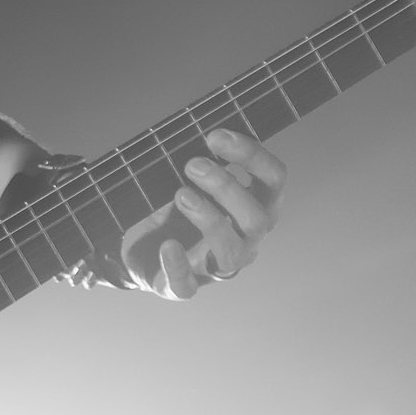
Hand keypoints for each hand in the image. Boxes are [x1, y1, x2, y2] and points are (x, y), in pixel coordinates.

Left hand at [118, 127, 285, 300]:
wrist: (141, 248)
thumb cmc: (176, 207)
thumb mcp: (190, 179)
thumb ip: (201, 159)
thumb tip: (196, 128)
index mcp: (255, 205)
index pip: (274, 179)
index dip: (252, 155)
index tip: (215, 136)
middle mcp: (246, 238)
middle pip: (257, 217)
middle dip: (226, 187)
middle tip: (191, 163)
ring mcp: (217, 266)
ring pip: (230, 251)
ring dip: (209, 218)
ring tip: (180, 194)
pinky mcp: (183, 286)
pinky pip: (186, 284)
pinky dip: (176, 265)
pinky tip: (166, 245)